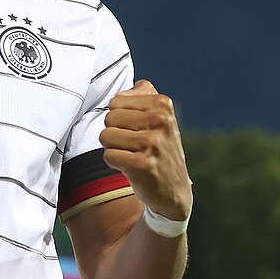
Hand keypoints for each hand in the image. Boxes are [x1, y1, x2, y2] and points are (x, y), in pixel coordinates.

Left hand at [99, 79, 192, 220]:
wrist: (173, 190)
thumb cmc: (158, 148)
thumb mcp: (159, 116)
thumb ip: (143, 93)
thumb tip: (125, 88)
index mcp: (163, 104)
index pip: (115, 101)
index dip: (119, 118)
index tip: (136, 129)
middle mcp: (161, 121)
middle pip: (108, 118)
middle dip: (114, 133)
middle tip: (133, 145)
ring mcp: (153, 143)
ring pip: (105, 136)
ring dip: (113, 148)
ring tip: (132, 155)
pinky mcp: (143, 164)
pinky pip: (109, 156)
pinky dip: (115, 163)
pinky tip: (132, 167)